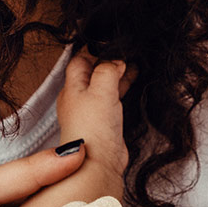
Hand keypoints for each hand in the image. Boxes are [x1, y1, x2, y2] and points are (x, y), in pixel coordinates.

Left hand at [15, 52, 131, 206]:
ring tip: (134, 64)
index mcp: (72, 88)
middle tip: (127, 52)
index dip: (96, 49)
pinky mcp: (105, 123)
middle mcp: (79, 98)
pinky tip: (133, 83)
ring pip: (105, 84)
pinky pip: (114, 99)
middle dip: (109, 61)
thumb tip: (115, 60)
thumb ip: (108, 69)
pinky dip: (123, 88)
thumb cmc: (93, 129)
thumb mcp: (101, 89)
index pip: (81, 60)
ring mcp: (92, 111)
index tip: (113, 43)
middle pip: (93, 71)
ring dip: (118, 74)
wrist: (99, 164)